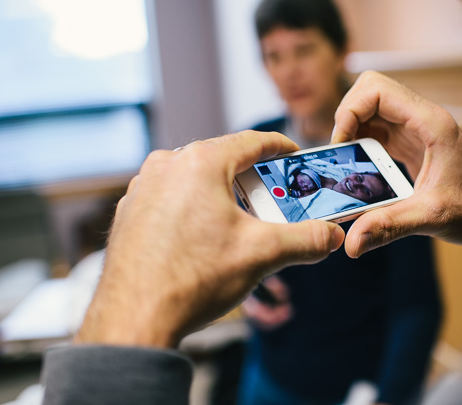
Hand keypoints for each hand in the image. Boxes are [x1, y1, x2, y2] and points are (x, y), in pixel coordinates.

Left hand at [76, 131, 344, 347]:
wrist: (134, 319)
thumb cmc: (193, 279)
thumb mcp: (262, 254)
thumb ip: (306, 240)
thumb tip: (332, 237)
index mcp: (200, 163)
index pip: (251, 142)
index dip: (279, 147)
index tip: (292, 154)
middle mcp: (166, 165)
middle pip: (222, 160)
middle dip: (251, 177)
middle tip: (271, 199)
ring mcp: (143, 187)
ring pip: (194, 178)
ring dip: (220, 193)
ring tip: (238, 223)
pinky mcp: (130, 210)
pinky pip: (170, 196)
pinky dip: (192, 207)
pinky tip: (202, 237)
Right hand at [333, 71, 461, 288]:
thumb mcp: (431, 218)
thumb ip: (389, 226)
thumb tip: (351, 242)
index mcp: (432, 124)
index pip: (378, 90)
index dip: (351, 110)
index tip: (341, 143)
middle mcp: (424, 118)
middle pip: (371, 90)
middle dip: (347, 113)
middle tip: (340, 148)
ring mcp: (417, 128)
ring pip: (372, 105)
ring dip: (352, 126)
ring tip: (345, 158)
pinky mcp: (412, 141)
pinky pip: (378, 126)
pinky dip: (361, 138)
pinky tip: (357, 164)